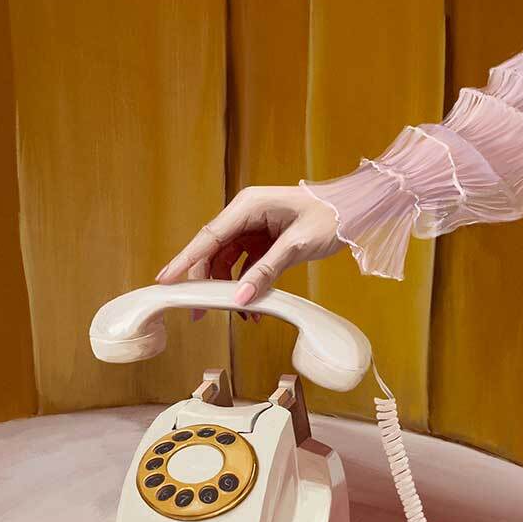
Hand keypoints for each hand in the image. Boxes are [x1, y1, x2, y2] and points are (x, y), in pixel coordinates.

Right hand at [155, 185, 342, 318]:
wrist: (357, 210)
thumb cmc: (331, 217)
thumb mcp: (297, 246)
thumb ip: (266, 271)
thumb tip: (240, 299)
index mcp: (248, 205)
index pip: (208, 236)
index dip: (185, 260)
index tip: (165, 280)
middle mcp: (246, 214)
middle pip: (214, 252)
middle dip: (206, 283)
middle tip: (198, 313)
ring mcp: (254, 227)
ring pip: (228, 262)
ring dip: (230, 288)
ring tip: (238, 316)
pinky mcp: (264, 240)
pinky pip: (247, 266)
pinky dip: (248, 286)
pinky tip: (253, 307)